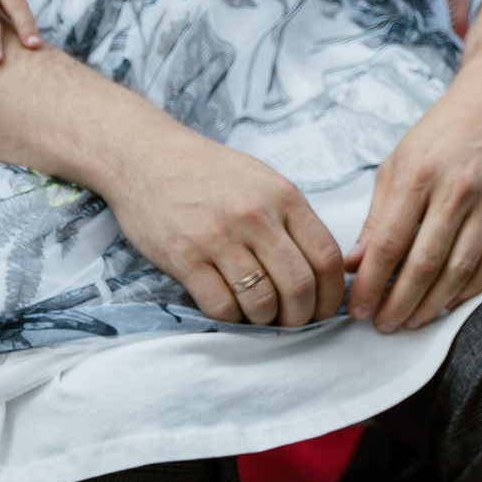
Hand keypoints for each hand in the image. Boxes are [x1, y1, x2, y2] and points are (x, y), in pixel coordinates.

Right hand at [100, 123, 344, 327]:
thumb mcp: (266, 182)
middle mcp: (256, 217)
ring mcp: (219, 238)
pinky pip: (220, 305)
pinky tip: (232, 309)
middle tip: (295, 322)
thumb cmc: (212, 173)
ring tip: (261, 316)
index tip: (326, 309)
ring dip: (267, 320)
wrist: (149, 158)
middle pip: (299, 285)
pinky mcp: (184, 257)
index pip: (327, 256)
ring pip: (261, 301)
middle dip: (302, 315)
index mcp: (285, 197)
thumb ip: (293, 220)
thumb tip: (321, 270)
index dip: (333, 293)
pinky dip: (232, 318)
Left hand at [343, 54, 481, 332]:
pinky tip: (450, 302)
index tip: (357, 309)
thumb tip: (354, 263)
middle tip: (382, 326)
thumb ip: (376, 215)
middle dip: (398, 303)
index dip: (370, 284)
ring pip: (460, 270)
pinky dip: (471, 289)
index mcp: (418, 175)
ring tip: (411, 321)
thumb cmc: (442, 131)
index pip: (387, 244)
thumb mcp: (397, 162)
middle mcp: (456, 190)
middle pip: (424, 264)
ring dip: (432, 304)